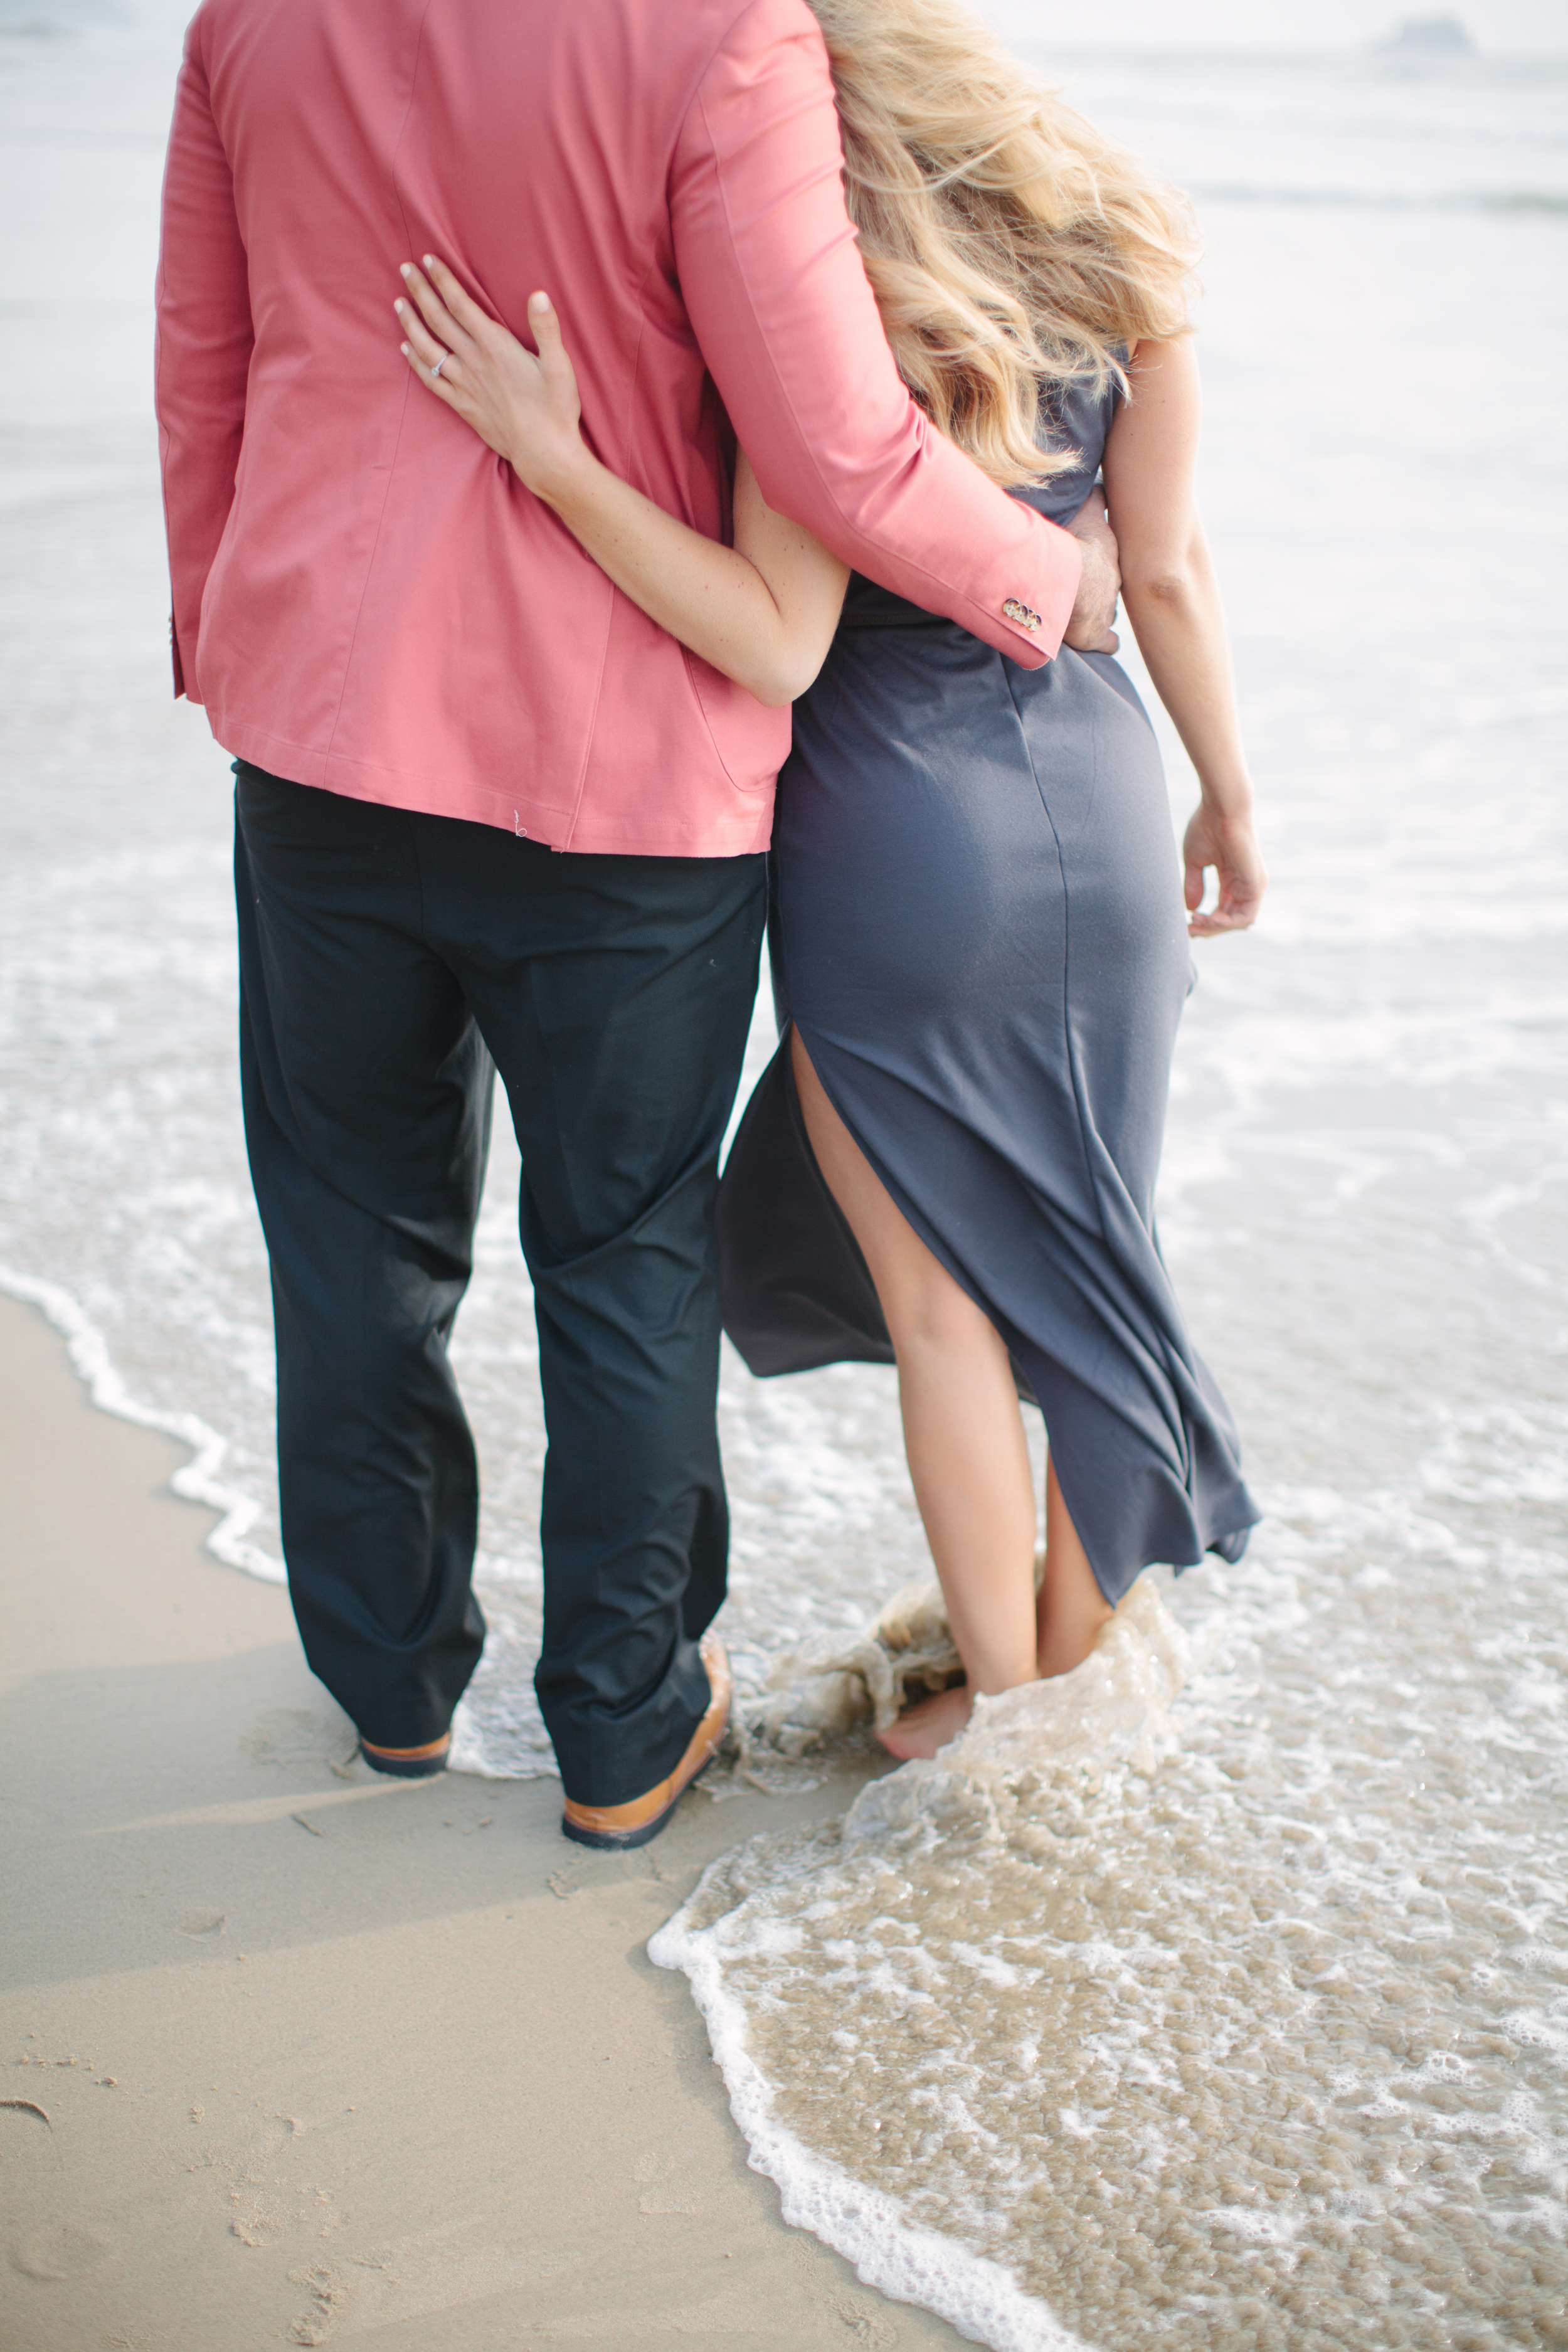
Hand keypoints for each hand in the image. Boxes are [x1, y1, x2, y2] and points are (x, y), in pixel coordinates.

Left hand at [394, 257, 588, 505]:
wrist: (544, 454)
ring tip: (398, 303)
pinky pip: (430, 379)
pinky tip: (405, 348)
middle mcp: (474, 362)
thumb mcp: (561, 366)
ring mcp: (464, 385)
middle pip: (437, 320)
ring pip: (427, 348)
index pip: (460, 304)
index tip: (427, 260)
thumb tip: (538, 294)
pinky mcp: (462, 405)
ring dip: (410, 323)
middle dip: (420, 291)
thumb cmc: (556, 410)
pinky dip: (415, 361)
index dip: (442, 280)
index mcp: (495, 346)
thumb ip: (546, 328)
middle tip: (404, 269)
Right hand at [1061, 486, 1120, 654]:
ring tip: (1089, 613)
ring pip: (1112, 610)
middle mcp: (1113, 580)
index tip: (1101, 550)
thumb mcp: (1085, 510)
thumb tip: (1101, 485)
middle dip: (1103, 582)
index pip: (1115, 547)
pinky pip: (1109, 643)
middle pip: (1114, 581)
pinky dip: (1105, 643)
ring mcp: (1106, 609)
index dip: (1107, 549)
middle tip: (1090, 582)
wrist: (1059, 579)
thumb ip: (1094, 499)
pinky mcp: (1096, 635)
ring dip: (1102, 611)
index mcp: (1108, 551)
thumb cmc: (1068, 542)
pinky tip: (1103, 643)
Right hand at [1182, 801, 1266, 935]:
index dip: (1204, 922)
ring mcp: (1253, 885)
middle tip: (1188, 928)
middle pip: (1230, 920)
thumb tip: (1189, 908)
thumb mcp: (1195, 862)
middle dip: (1208, 928)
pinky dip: (1226, 923)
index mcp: (1232, 878)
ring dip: (1216, 928)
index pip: (1222, 910)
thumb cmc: (1207, 827)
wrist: (1221, 807)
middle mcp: (1245, 884)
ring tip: (1196, 922)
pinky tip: (1207, 918)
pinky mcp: (1256, 884)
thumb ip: (1194, 886)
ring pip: (1239, 922)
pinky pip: (1245, 916)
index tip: (1185, 923)